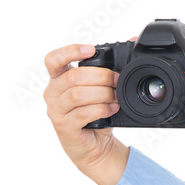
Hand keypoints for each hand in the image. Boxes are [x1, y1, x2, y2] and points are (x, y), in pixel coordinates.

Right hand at [43, 44, 129, 184]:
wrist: (96, 145)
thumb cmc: (97, 114)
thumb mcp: (103, 88)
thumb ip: (111, 67)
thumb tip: (132, 39)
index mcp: (59, 78)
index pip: (54, 59)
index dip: (70, 51)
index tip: (91, 50)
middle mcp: (53, 92)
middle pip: (74, 76)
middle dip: (102, 76)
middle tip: (117, 81)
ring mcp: (55, 110)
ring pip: (78, 94)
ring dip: (103, 94)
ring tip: (116, 97)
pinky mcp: (64, 127)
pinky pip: (82, 113)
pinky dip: (101, 109)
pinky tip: (111, 109)